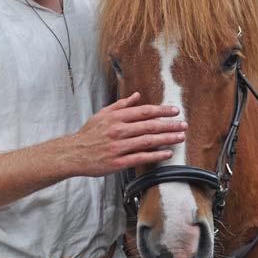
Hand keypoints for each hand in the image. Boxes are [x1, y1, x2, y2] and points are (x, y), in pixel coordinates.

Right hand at [70, 92, 186, 176]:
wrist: (73, 153)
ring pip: (147, 141)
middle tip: (183, 125)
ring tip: (180, 137)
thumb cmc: (89, 134)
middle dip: (169, 125)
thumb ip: (121, 105)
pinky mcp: (118, 162)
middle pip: (149, 126)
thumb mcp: (102, 114)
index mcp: (116, 117)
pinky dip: (155, 155)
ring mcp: (118, 147)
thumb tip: (137, 95)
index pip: (144, 111)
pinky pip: (140, 157)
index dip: (161, 111)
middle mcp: (118, 130)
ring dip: (166, 139)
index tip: (175, 111)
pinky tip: (167, 153)